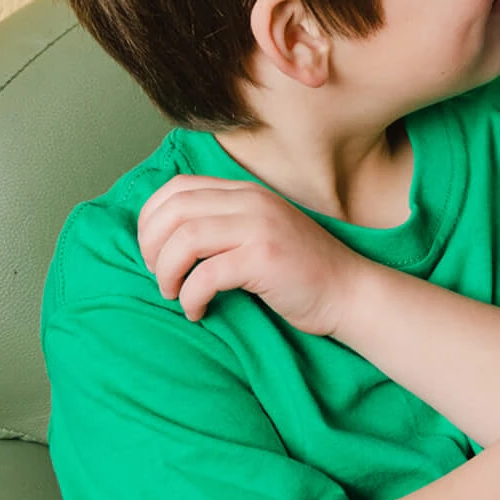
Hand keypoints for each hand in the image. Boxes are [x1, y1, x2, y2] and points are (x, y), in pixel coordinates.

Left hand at [136, 174, 366, 333]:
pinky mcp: (264, 259)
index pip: (178, 188)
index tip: (152, 252)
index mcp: (245, 191)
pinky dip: (191, 298)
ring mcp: (259, 227)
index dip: (151, 219)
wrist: (348, 292)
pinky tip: (197, 312)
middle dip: (151, 247)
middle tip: (159, 277)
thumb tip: (163, 238)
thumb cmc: (298, 271)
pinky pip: (206, 275)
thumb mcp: (259, 231)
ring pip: (184, 240)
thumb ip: (223, 223)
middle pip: (174, 211)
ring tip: (174, 295)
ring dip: (167, 273)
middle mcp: (251, 201)